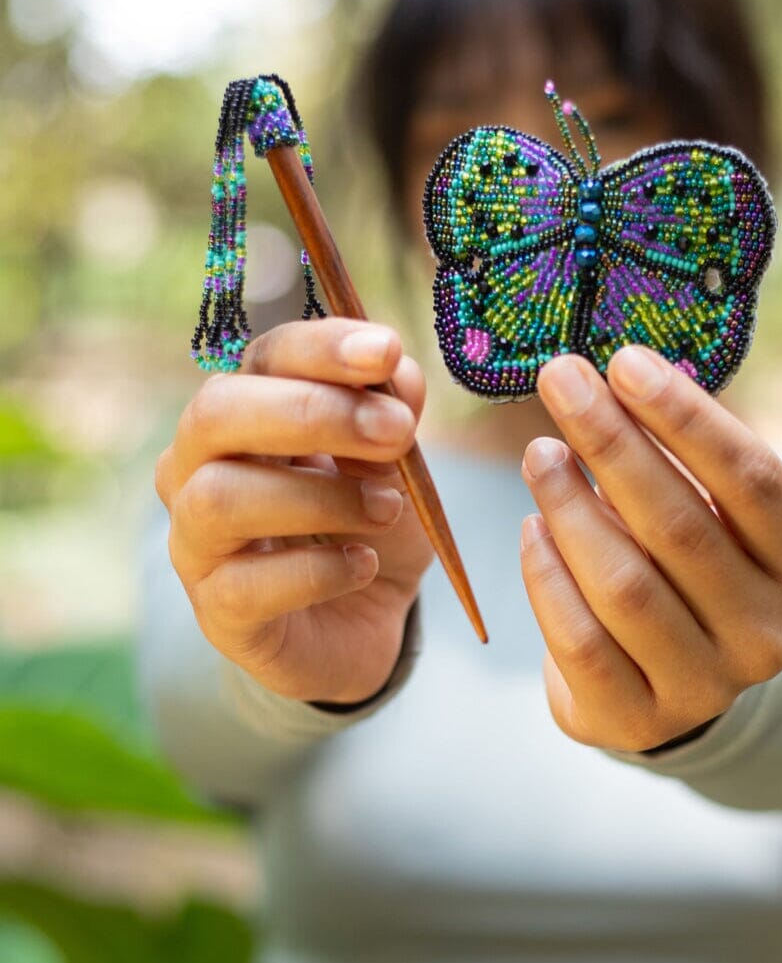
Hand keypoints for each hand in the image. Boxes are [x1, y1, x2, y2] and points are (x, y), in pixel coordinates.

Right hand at [155, 319, 433, 704]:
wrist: (366, 620)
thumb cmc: (368, 521)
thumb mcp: (396, 461)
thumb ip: (392, 411)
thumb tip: (397, 371)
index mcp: (249, 410)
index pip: (265, 357)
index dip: (322, 348)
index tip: (387, 351)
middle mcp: (199, 465)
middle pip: (218, 413)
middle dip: (314, 413)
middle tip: (397, 431)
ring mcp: (196, 539)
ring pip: (221, 497)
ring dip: (321, 497)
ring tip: (389, 508)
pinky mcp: (216, 609)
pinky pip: (247, 584)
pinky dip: (321, 571)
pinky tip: (364, 566)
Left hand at [520, 346, 781, 751]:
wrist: (673, 680)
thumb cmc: (687, 567)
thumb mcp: (708, 511)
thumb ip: (677, 456)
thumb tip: (607, 375)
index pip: (754, 480)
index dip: (687, 416)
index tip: (624, 362)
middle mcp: (767, 632)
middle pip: (683, 527)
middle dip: (612, 443)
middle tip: (561, 381)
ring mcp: (707, 686)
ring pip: (628, 587)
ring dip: (571, 507)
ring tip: (539, 454)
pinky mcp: (640, 721)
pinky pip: (582, 642)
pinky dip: (548, 578)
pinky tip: (531, 530)